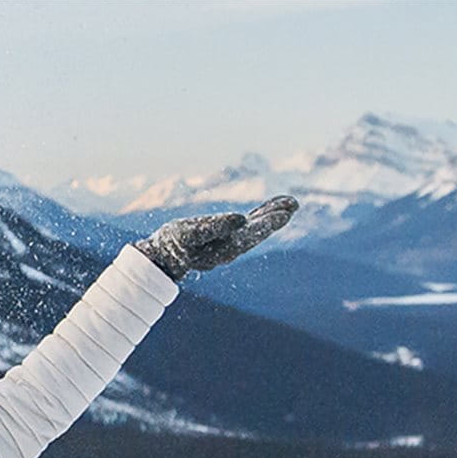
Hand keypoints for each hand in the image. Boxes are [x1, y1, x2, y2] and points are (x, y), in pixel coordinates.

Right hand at [134, 195, 298, 279]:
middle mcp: (232, 248)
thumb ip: (215, 227)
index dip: (270, 221)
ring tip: (289, 202)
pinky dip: (260, 216)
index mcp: (227, 248)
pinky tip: (270, 208)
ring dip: (272, 216)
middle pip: (258, 232)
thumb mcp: (190, 233)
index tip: (286, 210)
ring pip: (255, 228)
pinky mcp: (226, 237)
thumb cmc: (174, 242)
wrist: (163, 255)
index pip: (253, 233)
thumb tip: (241, 219)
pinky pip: (247, 226)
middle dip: (275, 218)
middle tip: (293, 204)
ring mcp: (230, 243)